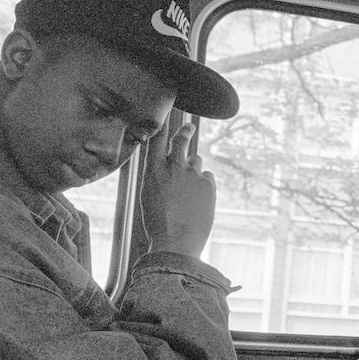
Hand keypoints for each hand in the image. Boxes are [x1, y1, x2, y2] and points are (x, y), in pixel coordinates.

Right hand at [140, 119, 216, 257]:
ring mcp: (193, 174)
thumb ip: (159, 176)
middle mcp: (173, 167)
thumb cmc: (159, 222)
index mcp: (153, 171)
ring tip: (187, 191)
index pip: (157, 140)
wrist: (176, 242)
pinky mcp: (209, 184)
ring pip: (196, 161)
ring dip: (193, 169)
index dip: (162, 126)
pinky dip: (204, 185)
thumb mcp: (149, 195)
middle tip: (189, 128)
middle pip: (182, 141)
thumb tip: (169, 165)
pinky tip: (197, 201)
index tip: (166, 117)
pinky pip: (207, 177)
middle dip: (186, 132)